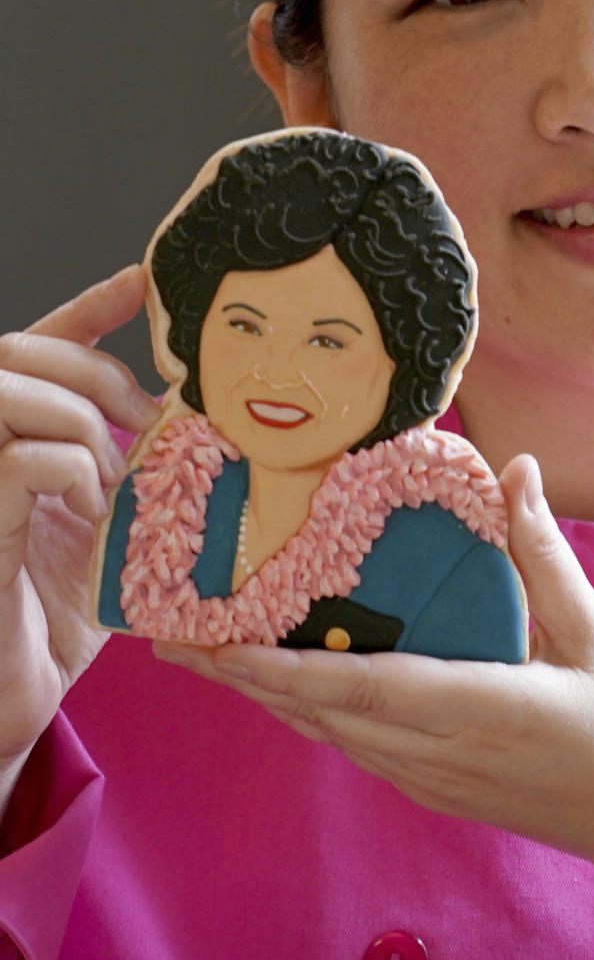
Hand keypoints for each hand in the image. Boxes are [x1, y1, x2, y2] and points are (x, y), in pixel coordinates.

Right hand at [0, 267, 161, 791]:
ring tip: (108, 478)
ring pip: (8, 390)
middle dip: (90, 367)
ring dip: (77, 420)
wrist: (9, 704)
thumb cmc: (53, 620)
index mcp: (13, 442)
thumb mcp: (106, 528)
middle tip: (142, 414)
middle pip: (14, 350)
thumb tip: (187, 429)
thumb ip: (128, 473)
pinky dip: (69, 473)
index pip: (39, 348)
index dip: (88, 307)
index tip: (143, 279)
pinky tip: (88, 512)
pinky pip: (17, 460)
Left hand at [155, 454, 593, 951]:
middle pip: (325, 716)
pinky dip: (310, 712)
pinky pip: (356, 748)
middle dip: (245, 678)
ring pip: (332, 737)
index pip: (367, 688)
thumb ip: (543, 551)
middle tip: (176, 637)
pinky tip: (285, 684)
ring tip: (211, 655)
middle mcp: (443, 754)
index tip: (221, 644)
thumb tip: (516, 468)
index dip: (288, 668)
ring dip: (268, 696)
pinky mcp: (436, 789)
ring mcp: (435, 781)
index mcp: (485, 710)